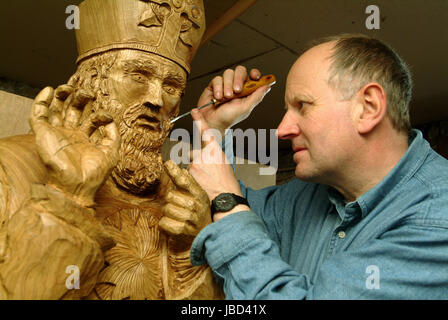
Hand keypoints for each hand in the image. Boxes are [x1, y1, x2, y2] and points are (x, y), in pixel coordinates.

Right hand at [30, 86, 119, 206]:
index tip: (106, 115)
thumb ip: (114, 134)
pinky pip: (38, 114)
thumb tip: (111, 118)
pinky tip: (49, 90)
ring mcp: (57, 134)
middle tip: (88, 93)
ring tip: (69, 86)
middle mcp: (71, 135)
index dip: (99, 114)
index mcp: (86, 139)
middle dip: (79, 99)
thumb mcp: (112, 152)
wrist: (78, 186)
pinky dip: (41, 101)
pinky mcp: (43, 134)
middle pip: (73, 110)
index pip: (91, 119)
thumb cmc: (95, 174)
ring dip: (62, 96)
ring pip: (56, 109)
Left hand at [159, 160, 211, 246]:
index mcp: (199, 194)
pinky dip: (166, 224)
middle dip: (171, 200)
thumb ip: (186, 181)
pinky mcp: (182, 230)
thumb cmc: (200, 211)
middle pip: (170, 195)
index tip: (167, 163)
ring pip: (166, 209)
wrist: (207, 233)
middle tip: (179, 205)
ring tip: (178, 215)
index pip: (185, 181)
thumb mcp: (198, 195)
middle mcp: (196, 205)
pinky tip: (175, 223)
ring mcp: (190, 218)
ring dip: (168, 212)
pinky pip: (163, 222)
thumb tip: (174, 166)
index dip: (174, 171)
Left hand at [188, 110, 246, 220]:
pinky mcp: (190, 170)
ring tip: (205, 178)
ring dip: (195, 169)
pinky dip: (192, 176)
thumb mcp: (224, 162)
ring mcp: (196, 161)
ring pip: (190, 162)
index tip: (195, 111)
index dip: (199, 120)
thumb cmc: (227, 180)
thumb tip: (206, 153)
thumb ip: (213, 154)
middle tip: (206, 170)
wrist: (224, 194)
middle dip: (197, 159)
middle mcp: (205, 152)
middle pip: (194, 151)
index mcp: (215, 149)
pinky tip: (201, 181)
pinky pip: (187, 170)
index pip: (206, 131)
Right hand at [196, 66, 271, 138]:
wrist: (212, 122)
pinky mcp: (214, 85)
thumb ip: (257, 96)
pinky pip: (217, 79)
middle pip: (240, 71)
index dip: (255, 73)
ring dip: (227, 86)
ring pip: (228, 73)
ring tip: (226, 98)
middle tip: (237, 91)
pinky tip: (218, 98)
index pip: (253, 76)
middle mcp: (236, 85)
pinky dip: (218, 88)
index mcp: (247, 91)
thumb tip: (267, 87)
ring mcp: (225, 84)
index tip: (255, 76)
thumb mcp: (245, 108)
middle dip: (238, 79)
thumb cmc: (228, 118)